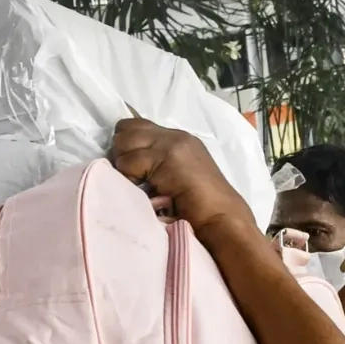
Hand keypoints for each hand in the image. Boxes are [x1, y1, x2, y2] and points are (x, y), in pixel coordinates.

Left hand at [108, 118, 252, 234]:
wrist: (222, 218)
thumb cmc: (201, 209)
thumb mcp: (176, 176)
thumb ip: (157, 162)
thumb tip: (126, 162)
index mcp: (178, 139)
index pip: (136, 126)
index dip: (127, 146)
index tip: (133, 169)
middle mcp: (174, 136)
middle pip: (125, 129)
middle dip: (121, 152)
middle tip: (134, 177)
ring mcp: (172, 144)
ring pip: (123, 142)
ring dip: (125, 166)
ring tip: (141, 186)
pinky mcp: (167, 156)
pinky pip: (128, 162)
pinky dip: (130, 178)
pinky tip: (146, 192)